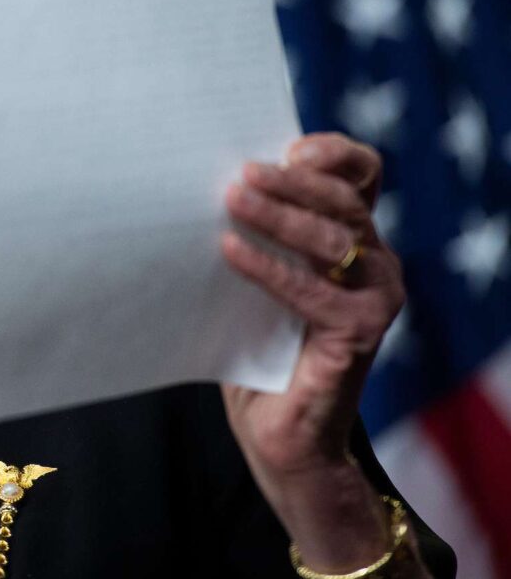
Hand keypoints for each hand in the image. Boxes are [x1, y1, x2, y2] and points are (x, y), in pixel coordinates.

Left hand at [218, 131, 404, 479]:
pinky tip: (229, 251)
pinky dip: (268, 268)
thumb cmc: (258, 347)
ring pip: (335, 239)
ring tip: (231, 201)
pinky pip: (312, 291)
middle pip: (345, 201)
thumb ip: (248, 231)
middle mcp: (376, 262)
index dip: (333, 153)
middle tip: (241, 174)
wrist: (280, 431)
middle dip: (292, 182)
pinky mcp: (360, 333)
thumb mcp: (254, 277)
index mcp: (354, 238)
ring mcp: (376, 297)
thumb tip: (204, 183)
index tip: (288, 147)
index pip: (360, 175)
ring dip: (280, 216)